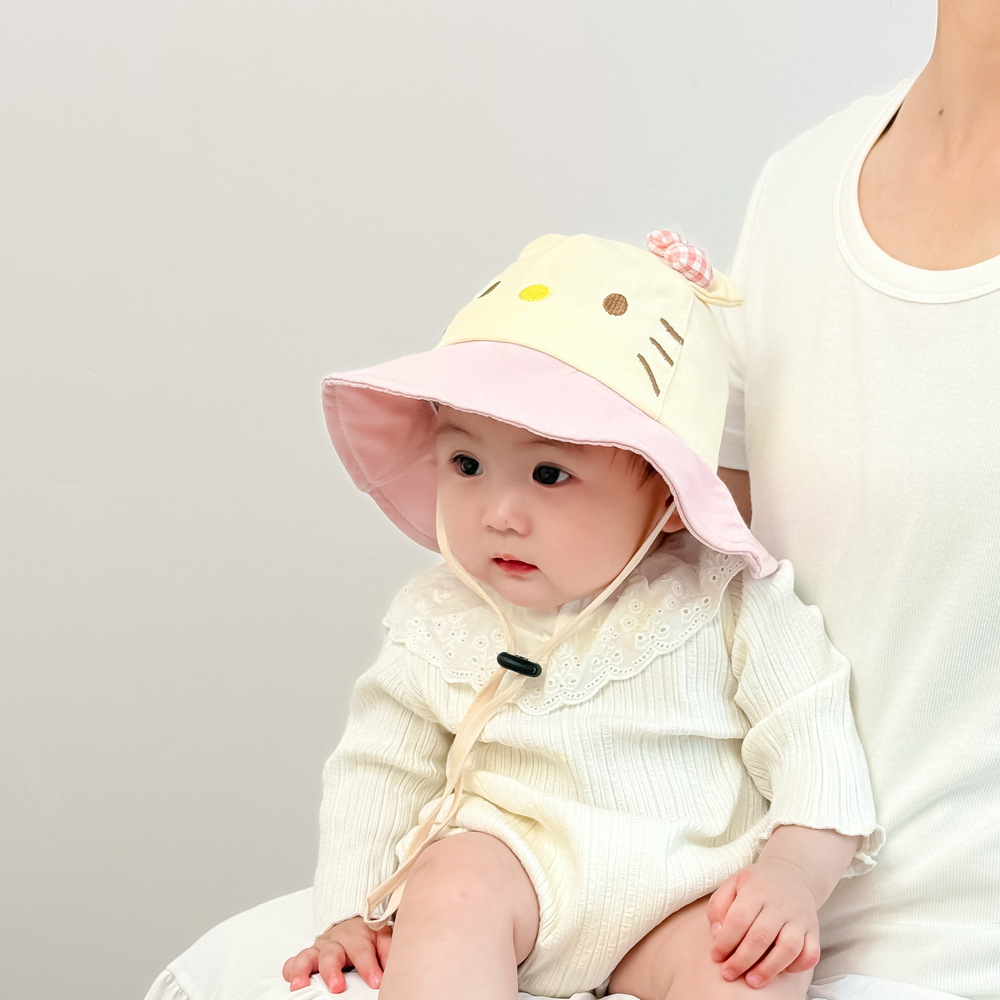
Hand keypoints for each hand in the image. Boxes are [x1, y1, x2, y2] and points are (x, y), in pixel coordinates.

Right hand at [282, 916, 391, 992]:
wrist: (351, 922)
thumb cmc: (367, 935)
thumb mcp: (382, 938)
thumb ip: (388, 951)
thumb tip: (392, 968)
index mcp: (357, 936)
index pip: (362, 951)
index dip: (368, 966)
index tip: (375, 981)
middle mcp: (336, 942)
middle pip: (332, 955)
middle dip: (332, 971)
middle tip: (337, 987)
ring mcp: (320, 949)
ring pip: (307, 956)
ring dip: (303, 970)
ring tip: (300, 985)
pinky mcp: (308, 956)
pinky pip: (294, 961)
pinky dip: (291, 970)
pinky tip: (292, 981)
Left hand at [706, 858, 820, 988]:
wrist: (792, 873)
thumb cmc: (756, 885)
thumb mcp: (732, 884)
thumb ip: (718, 907)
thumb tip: (717, 934)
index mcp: (756, 889)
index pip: (739, 918)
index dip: (726, 941)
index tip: (716, 956)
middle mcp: (780, 904)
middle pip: (762, 936)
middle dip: (743, 960)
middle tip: (729, 974)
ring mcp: (800, 918)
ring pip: (789, 948)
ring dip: (769, 969)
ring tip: (752, 981)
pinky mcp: (814, 930)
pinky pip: (811, 954)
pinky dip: (797, 967)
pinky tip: (780, 971)